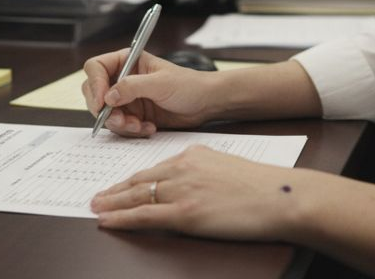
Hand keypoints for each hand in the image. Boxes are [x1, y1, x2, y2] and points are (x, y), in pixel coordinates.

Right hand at [81, 49, 218, 136]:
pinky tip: (148, 128)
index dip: (95, 84)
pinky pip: (120, 126)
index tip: (103, 101)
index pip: (96, 67)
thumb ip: (132, 87)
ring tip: (139, 125)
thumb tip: (108, 97)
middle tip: (120, 120)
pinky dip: (131, 130)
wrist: (205, 104)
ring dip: (120, 124)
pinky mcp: (133, 115)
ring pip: (106, 114)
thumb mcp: (160, 83)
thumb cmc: (188, 85)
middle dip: (105, 110)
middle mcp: (123, 78)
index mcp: (127, 61)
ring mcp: (127, 98)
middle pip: (94, 93)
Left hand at [89, 145, 308, 240]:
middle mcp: (183, 168)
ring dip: (111, 202)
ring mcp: (182, 190)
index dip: (132, 178)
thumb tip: (190, 184)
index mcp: (194, 154)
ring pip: (136, 195)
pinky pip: (143, 215)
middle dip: (114, 189)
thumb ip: (203, 171)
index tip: (119, 184)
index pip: (154, 167)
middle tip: (96, 196)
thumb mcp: (226, 166)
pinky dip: (120, 218)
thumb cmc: (261, 186)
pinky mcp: (185, 213)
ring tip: (95, 207)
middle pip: (139, 179)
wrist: (280, 196)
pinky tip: (106, 220)